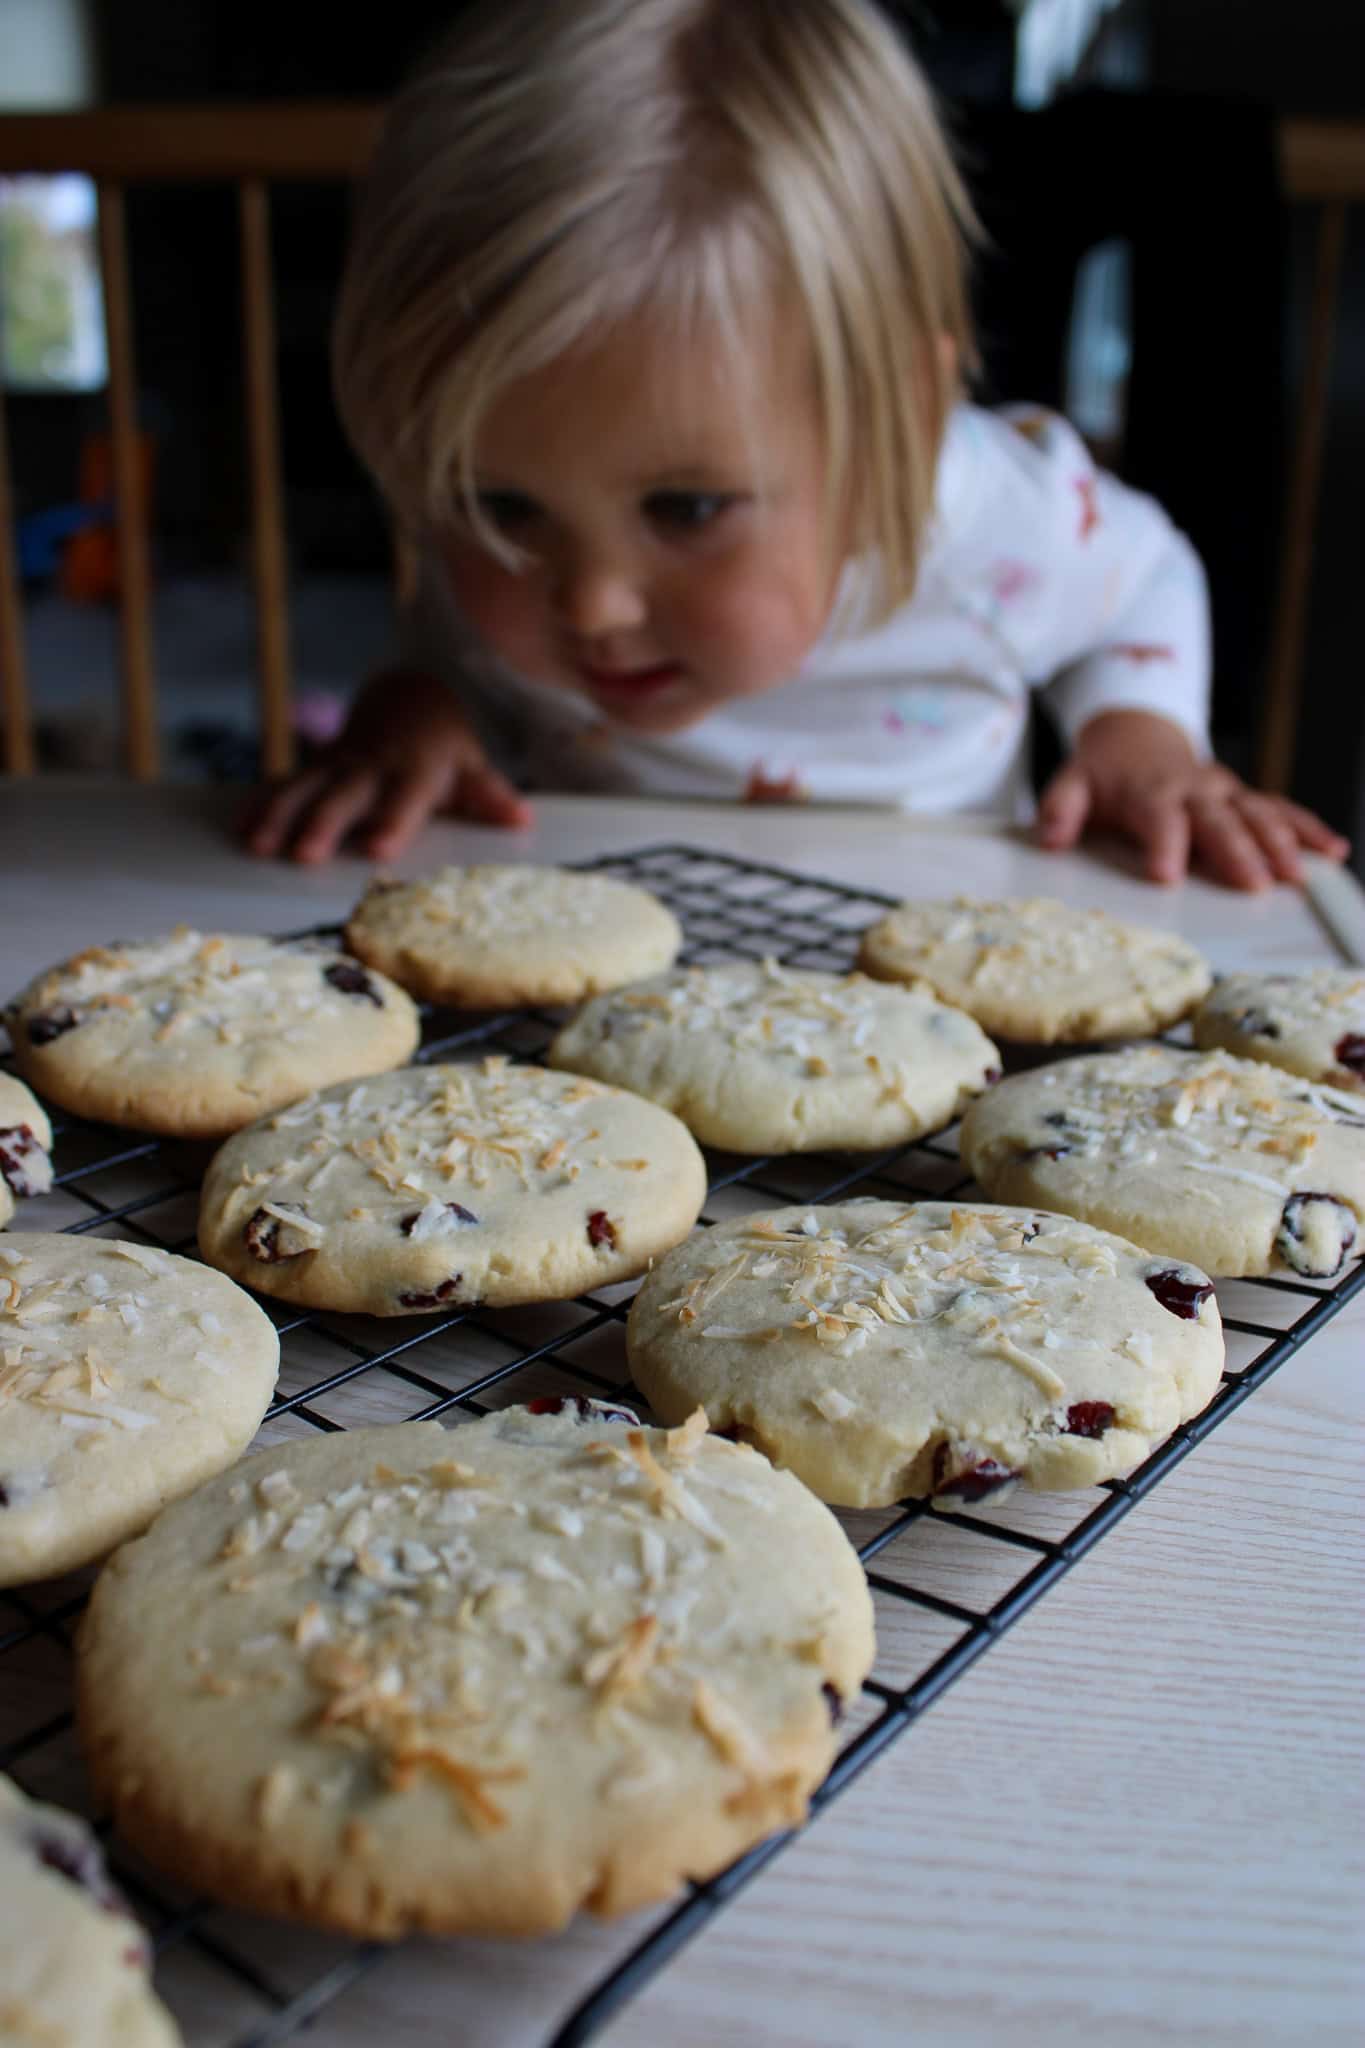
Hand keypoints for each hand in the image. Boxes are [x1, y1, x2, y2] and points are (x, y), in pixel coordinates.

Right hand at [242, 668, 532, 863]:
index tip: (375, 850)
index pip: (404, 799)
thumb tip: (521, 818)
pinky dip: (261, 803)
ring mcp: (339, 764)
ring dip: (280, 816)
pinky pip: (285, 784)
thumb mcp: (471, 767)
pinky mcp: (316, 767)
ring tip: (257, 846)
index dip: (390, 823)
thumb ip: (489, 795)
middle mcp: (372, 766)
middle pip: (345, 796)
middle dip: (322, 824)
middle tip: (302, 855)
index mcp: (414, 770)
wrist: (410, 698)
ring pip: (305, 788)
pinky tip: (240, 827)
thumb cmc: (444, 750)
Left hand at [1037, 709, 1349, 889]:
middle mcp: (1195, 790)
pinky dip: (1309, 829)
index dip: (1162, 844)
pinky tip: (1332, 852)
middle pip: (1219, 820)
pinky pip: (1282, 810)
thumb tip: (1049, 836)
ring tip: (1297, 876)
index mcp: (1150, 790)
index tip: (1166, 874)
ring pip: (1259, 815)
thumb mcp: (1072, 782)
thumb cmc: (1105, 772)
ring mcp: (1225, 792)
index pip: (1158, 817)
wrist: (1136, 734)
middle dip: (1236, 851)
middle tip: (1252, 884)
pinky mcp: (1245, 798)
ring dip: (1280, 844)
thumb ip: (1059, 808)